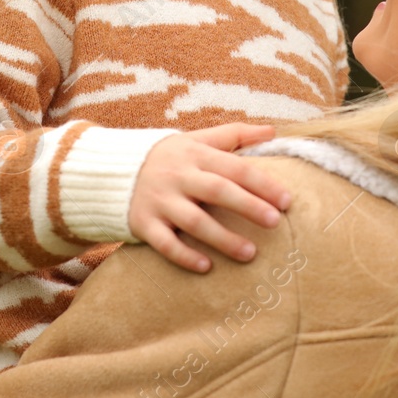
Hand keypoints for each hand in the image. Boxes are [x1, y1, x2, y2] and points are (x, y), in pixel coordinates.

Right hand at [126, 123, 291, 272]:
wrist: (111, 170)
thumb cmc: (167, 157)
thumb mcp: (197, 139)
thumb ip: (234, 135)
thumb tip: (272, 130)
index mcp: (195, 154)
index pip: (235, 167)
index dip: (262, 183)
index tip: (286, 200)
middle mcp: (178, 176)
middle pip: (218, 191)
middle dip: (248, 206)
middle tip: (275, 222)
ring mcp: (159, 200)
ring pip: (194, 221)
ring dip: (223, 238)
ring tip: (250, 253)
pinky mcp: (143, 223)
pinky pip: (165, 243)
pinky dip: (185, 256)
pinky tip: (206, 267)